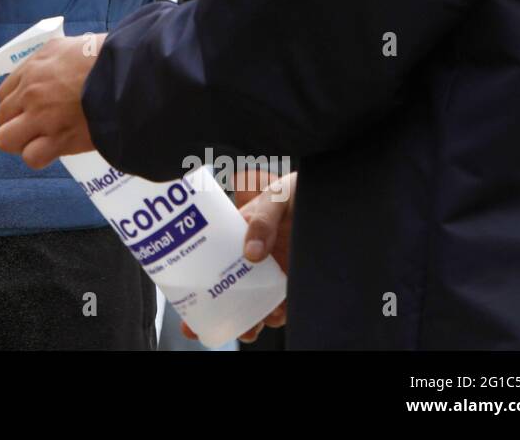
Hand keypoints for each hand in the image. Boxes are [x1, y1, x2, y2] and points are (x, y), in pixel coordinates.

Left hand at [0, 34, 103, 167]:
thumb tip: (54, 70)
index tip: (29, 110)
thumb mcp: (72, 45)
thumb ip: (54, 60)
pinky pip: (32, 157)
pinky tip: (54, 151)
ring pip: (6, 140)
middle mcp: (31, 92)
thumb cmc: (105, 57)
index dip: (16, 105)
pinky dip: (40, 157)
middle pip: (2, 117)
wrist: (127, 76)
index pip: (4, 94)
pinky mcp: (58, 139)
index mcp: (33, 67)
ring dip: (21, 143)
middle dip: (15, 124)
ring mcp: (41, 117)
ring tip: (40, 142)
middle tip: (35, 128)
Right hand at [181, 171, 294, 342]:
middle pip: (230, 290)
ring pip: (255, 302)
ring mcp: (275, 271)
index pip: (211, 262)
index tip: (186, 305)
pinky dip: (278, 315)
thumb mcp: (276, 197)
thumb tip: (251, 253)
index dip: (196, 285)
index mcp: (238, 235)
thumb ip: (262, 220)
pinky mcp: (296, 281)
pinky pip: (284, 304)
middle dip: (219, 313)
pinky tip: (276, 315)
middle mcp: (254, 257)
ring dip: (249, 320)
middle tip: (210, 329)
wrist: (334, 199)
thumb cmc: (297, 191)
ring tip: (249, 329)